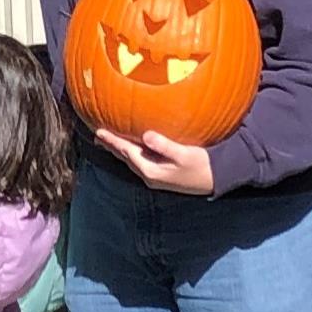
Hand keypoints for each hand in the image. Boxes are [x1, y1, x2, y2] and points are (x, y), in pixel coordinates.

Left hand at [96, 128, 213, 194]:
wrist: (214, 180)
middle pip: (125, 158)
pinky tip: (130, 149)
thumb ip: (165, 145)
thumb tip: (146, 136)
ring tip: (108, 142)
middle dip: (111, 146)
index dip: (112, 141)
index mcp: (151, 170)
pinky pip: (139, 162)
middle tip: (97, 135)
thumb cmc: (202, 165)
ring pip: (131, 161)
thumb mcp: (184, 154)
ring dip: (119, 151)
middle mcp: (149, 175)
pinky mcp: (159, 175)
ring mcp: (153, 177)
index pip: (127, 152)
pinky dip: (130, 154)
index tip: (99, 131)